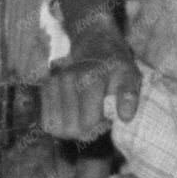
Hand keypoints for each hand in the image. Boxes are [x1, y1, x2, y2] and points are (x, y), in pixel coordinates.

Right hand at [42, 26, 142, 140]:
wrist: (96, 44)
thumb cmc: (116, 66)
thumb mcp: (131, 75)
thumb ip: (130, 95)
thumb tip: (125, 118)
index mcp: (90, 79)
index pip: (88, 122)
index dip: (100, 128)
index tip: (109, 120)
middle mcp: (67, 80)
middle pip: (70, 129)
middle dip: (86, 132)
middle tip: (98, 122)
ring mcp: (53, 83)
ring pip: (55, 128)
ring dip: (71, 131)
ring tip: (86, 119)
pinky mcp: (45, 88)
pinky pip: (47, 122)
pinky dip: (60, 125)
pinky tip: (74, 117)